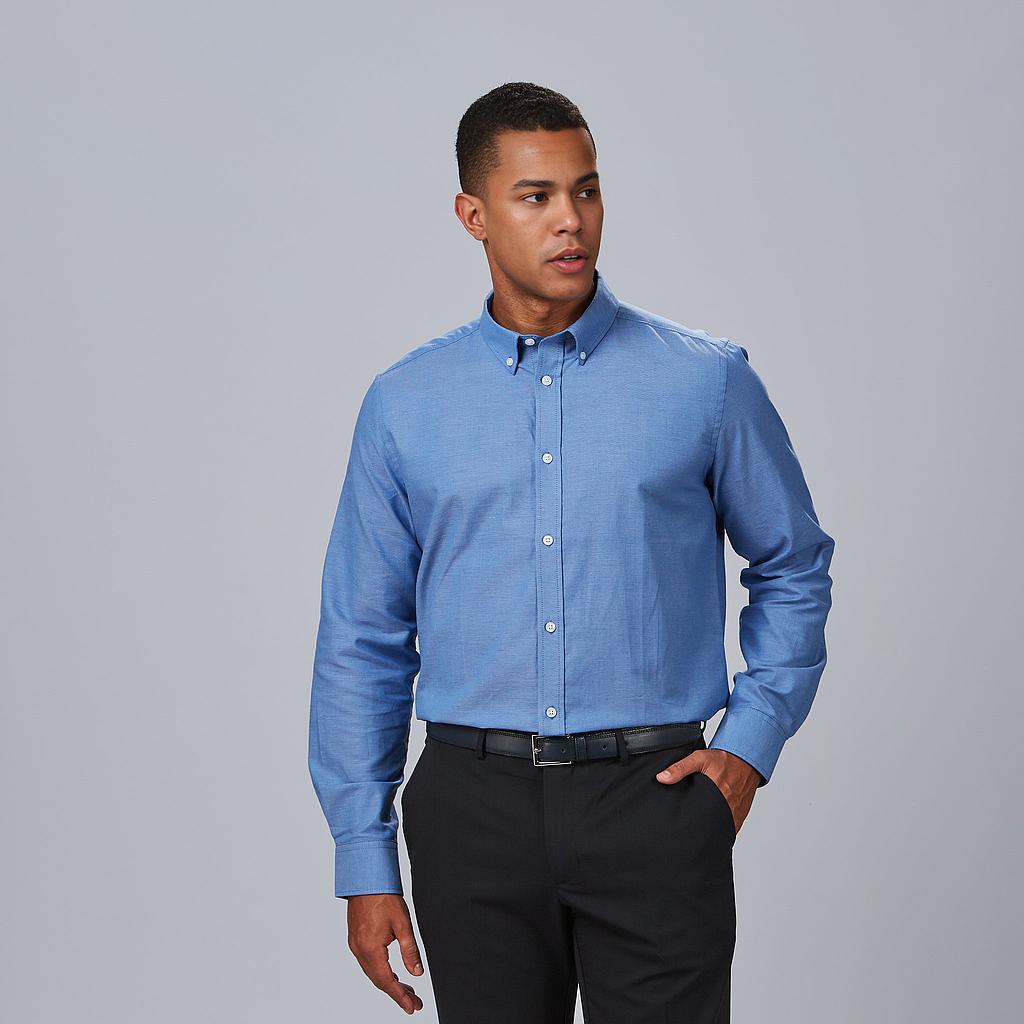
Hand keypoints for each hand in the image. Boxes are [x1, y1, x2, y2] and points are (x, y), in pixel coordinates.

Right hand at [346, 894, 424, 1014]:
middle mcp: (360, 950)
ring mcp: (355, 945)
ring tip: (407, 990)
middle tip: (414, 1001)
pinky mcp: (355, 940)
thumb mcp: (403, 923)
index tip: (412, 1007)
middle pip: (379, 980)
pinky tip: (391, 973)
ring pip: (372, 973)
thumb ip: (410, 950)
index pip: (387, 981)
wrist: (366, 879)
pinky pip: (367, 964)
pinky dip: (380, 972)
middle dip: (397, 993)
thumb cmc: (383, 897)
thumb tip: (417, 973)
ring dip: (389, 983)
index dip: (400, 996)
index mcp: (371, 949)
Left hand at [654, 749, 762, 835]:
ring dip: (710, 831)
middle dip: (698, 831)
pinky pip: (729, 827)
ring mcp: (735, 813)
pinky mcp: (740, 815)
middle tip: (686, 832)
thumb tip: (662, 778)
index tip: (680, 828)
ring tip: (697, 832)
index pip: (700, 819)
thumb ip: (680, 768)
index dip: (690, 826)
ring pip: (720, 830)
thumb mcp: (699, 758)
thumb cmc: (723, 759)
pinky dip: (720, 828)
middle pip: (710, 828)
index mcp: (716, 795)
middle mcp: (727, 808)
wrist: (745, 759)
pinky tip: (710, 828)